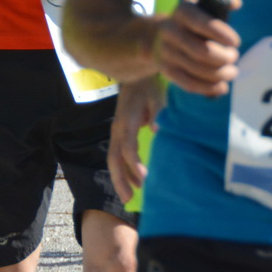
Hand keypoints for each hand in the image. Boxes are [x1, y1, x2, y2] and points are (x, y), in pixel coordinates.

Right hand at [109, 74, 162, 202]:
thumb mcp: (157, 95)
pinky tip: (135, 181)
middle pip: (114, 158)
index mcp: (126, 121)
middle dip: (120, 178)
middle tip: (129, 198)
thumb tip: (156, 131)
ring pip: (114, 158)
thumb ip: (157, 113)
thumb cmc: (149, 86)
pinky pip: (119, 154)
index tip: (145, 178)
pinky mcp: (120, 132)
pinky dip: (124, 169)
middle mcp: (118, 128)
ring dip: (120, 178)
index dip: (134, 164)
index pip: (127, 147)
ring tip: (129, 197)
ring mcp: (117, 131)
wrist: (136, 74)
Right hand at [153, 0, 242, 96]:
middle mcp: (170, 31)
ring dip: (220, 74)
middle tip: (234, 57)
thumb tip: (235, 3)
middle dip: (224, 57)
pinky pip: (190, 84)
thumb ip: (223, 0)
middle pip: (202, 51)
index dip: (220, 33)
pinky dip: (209, 88)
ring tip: (232, 72)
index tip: (236, 42)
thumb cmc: (194, 21)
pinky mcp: (167, 71)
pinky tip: (222, 86)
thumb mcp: (204, 6)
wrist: (158, 36)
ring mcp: (167, 53)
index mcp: (182, 11)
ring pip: (198, 70)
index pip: (200, 22)